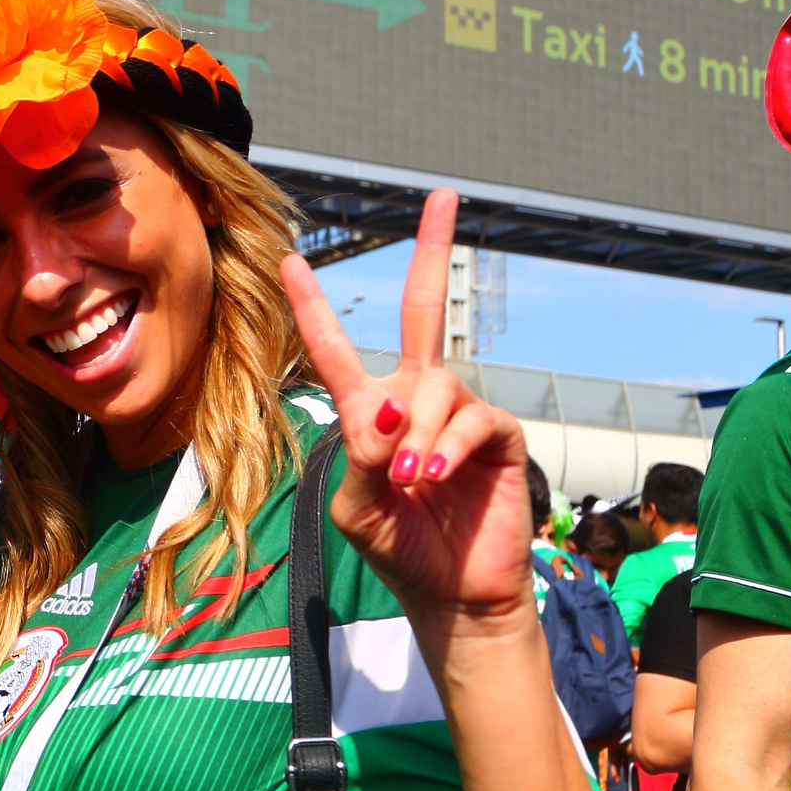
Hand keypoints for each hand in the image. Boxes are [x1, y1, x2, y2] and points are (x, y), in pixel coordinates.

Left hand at [279, 191, 535, 626]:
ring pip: (436, 384)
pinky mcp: (499, 437)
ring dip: (418, 431)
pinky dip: (449, 445)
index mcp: (370, 412)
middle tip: (443, 196)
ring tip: (411, 480)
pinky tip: (435, 475)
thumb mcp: (356, 506)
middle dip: (433, 252)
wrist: (449, 593)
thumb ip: (362, 456)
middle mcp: (417, 399)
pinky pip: (473, 418)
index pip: (337, 350)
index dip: (312, 307)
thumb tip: (388, 406)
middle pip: (425, 311)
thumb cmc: (397, 548)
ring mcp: (460, 414)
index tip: (291, 259)